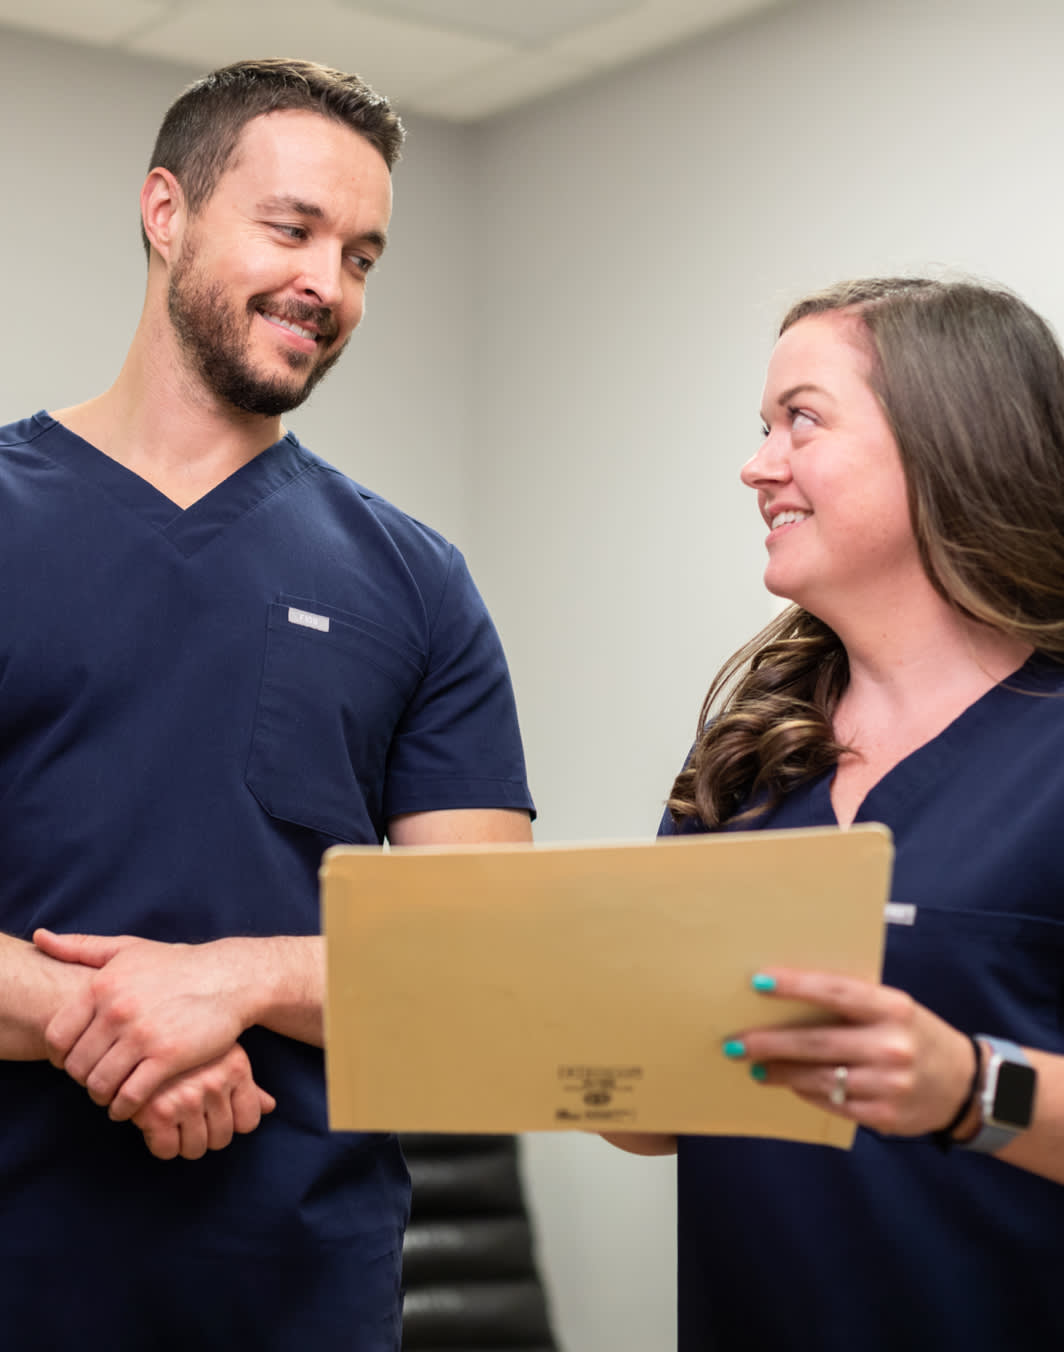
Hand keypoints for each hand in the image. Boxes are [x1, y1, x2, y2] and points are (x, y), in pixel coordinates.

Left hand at [35, 929, 251, 1120]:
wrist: (229, 977)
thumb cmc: (177, 965)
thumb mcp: (128, 949)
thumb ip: (82, 947)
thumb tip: (39, 937)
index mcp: (102, 986)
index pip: (57, 1036)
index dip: (60, 1056)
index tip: (74, 1061)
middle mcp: (117, 1011)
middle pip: (77, 1065)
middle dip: (83, 1079)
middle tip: (97, 1080)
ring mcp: (142, 1035)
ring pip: (100, 1084)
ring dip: (102, 1097)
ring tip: (112, 1095)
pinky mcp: (168, 1057)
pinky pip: (130, 1095)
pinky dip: (124, 1107)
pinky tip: (130, 1105)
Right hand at [132, 1043, 275, 1160]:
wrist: (140, 1027)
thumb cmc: (185, 1045)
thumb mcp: (221, 1055)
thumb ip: (246, 1084)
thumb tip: (270, 1107)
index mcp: (236, 1068)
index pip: (248, 1122)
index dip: (231, 1122)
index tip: (213, 1112)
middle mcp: (215, 1083)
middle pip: (221, 1139)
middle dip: (205, 1133)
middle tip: (187, 1115)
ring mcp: (187, 1098)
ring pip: (195, 1149)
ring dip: (182, 1141)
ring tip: (171, 1117)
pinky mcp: (157, 1112)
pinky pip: (167, 1150)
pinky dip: (160, 1143)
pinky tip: (153, 1120)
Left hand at [725, 968, 975, 1136]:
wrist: (964, 1085)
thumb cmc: (915, 1034)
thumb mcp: (894, 1009)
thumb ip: (853, 1004)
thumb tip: (789, 996)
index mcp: (893, 1009)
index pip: (836, 992)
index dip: (796, 986)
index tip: (759, 982)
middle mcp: (891, 1047)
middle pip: (817, 1043)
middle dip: (769, 1043)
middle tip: (735, 1042)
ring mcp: (888, 1085)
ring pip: (818, 1078)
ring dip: (780, 1073)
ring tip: (753, 1066)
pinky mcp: (882, 1115)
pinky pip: (831, 1103)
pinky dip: (805, 1092)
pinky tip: (788, 1084)